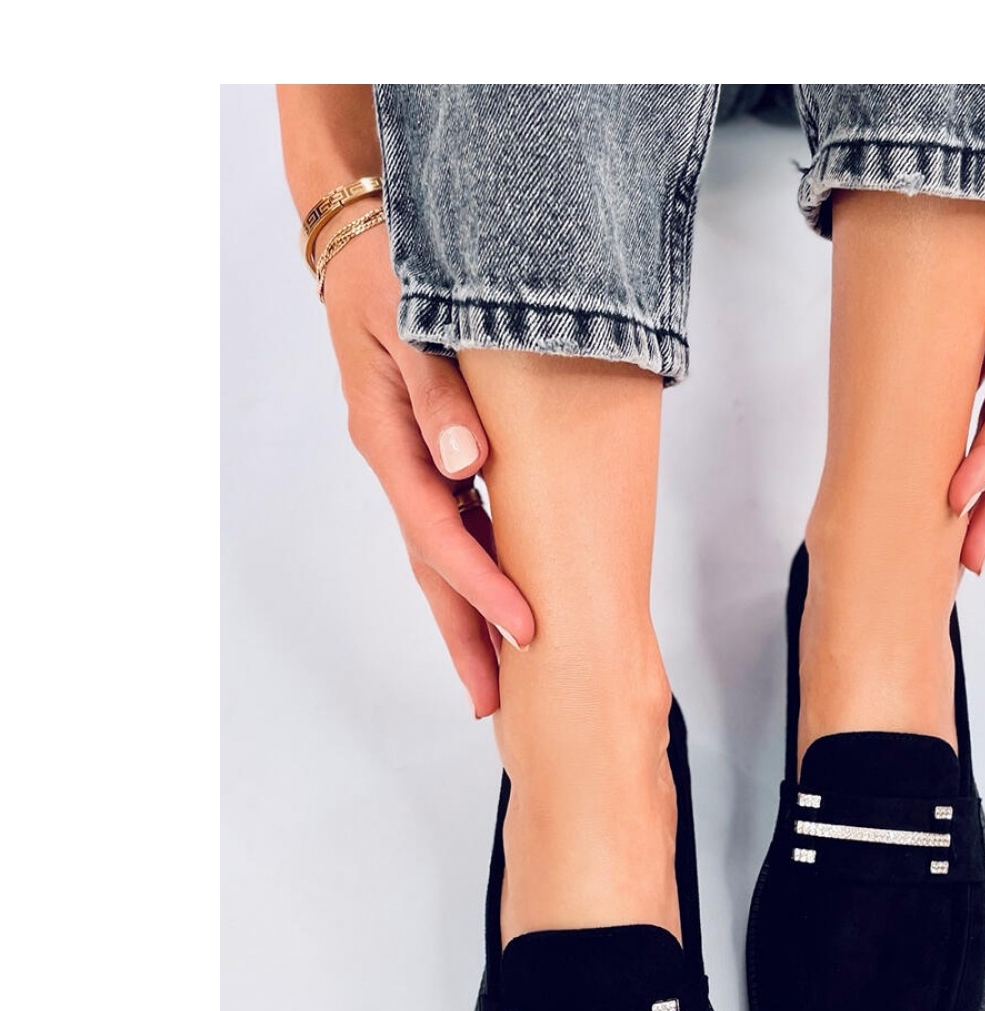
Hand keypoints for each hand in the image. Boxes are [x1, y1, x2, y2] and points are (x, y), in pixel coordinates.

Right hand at [321, 219, 534, 715]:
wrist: (364, 240)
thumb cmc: (391, 270)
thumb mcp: (411, 316)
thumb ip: (438, 394)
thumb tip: (468, 465)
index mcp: (390, 438)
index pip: (441, 533)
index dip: (484, 587)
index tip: (528, 630)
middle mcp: (397, 460)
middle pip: (431, 567)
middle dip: (464, 637)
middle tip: (495, 705)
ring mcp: (410, 461)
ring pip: (439, 555)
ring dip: (466, 616)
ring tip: (496, 679)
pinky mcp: (428, 453)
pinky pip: (451, 526)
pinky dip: (473, 571)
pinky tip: (497, 603)